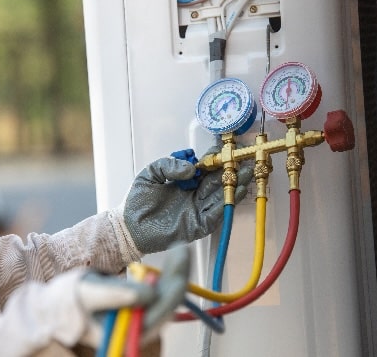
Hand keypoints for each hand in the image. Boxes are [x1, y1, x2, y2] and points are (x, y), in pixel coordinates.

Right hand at [78, 244, 189, 347]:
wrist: (58, 305)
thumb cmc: (68, 301)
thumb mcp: (88, 293)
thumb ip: (115, 295)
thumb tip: (149, 294)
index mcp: (126, 334)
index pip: (160, 312)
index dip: (172, 287)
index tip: (178, 262)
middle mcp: (138, 331)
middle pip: (169, 303)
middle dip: (178, 274)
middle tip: (182, 248)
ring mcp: (142, 320)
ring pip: (168, 296)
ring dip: (176, 271)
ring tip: (180, 248)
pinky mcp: (142, 309)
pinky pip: (162, 291)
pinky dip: (168, 273)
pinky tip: (174, 256)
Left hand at [123, 149, 252, 253]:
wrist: (130, 227)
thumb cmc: (138, 202)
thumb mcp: (150, 174)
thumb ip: (168, 166)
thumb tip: (191, 168)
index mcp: (185, 181)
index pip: (205, 168)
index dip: (215, 159)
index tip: (225, 150)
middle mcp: (195, 194)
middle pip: (218, 180)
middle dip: (231, 170)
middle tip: (244, 160)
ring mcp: (198, 209)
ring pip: (221, 195)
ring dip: (234, 184)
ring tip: (246, 173)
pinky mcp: (199, 224)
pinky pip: (216, 213)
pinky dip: (227, 203)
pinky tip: (235, 192)